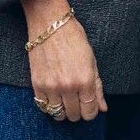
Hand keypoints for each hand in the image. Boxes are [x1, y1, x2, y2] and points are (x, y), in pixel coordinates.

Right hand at [21, 0, 106, 121]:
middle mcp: (68, 86)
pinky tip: (54, 97)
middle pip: (75, 115)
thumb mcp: (91, 60)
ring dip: (63, 110)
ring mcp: (51, 86)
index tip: (89, 106)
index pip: (90, 112)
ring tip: (65, 99)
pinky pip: (44, 107)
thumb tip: (103, 108)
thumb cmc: (74, 38)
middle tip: (77, 100)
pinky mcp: (37, 84)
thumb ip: (97, 87)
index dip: (91, 112)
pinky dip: (50, 106)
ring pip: (59, 114)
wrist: (50, 23)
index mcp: (85, 79)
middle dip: (78, 111)